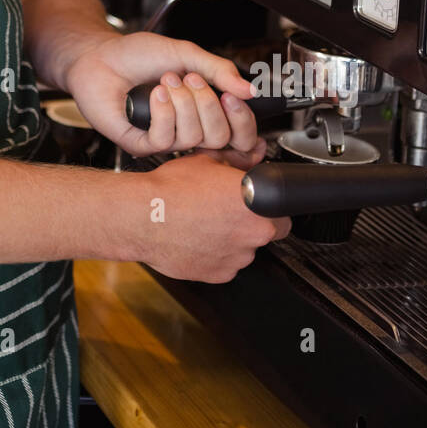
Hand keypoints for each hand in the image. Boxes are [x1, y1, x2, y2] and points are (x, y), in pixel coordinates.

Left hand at [64, 30, 259, 158]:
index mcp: (204, 111)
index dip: (243, 121)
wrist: (100, 56)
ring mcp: (165, 138)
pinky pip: (165, 139)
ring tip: (166, 81)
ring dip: (182, 103)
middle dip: (208, 104)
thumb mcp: (185, 54)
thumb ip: (218, 70)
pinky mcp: (141, 144)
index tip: (233, 97)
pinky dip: (163, 112)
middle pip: (221, 138)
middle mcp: (188, 128)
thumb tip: (250, 90)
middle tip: (189, 79)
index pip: (241, 135)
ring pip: (194, 138)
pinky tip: (154, 95)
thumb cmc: (137, 55)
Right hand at [133, 149, 291, 282]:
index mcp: (258, 203)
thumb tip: (255, 152)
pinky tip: (198, 238)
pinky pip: (227, 264)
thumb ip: (239, 159)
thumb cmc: (171, 190)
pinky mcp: (220, 274)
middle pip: (267, 231)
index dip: (270, 204)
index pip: (284, 208)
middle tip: (226, 210)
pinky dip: (217, 255)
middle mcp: (253, 233)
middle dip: (251, 222)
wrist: (143, 216)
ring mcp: (238, 257)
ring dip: (233, 239)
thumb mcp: (208, 161)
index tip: (257, 201)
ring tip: (206, 224)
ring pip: (245, 249)